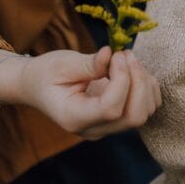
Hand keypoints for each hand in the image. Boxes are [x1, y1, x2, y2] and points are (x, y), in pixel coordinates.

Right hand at [20, 47, 160, 139]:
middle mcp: (94, 129)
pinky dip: (147, 87)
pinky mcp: (118, 119)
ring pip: (144, 113)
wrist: (37, 86)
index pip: (111, 109)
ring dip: (144, 82)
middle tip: (124, 54)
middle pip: (134, 117)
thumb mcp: (61, 64)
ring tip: (126, 59)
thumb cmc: (45, 74)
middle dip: (138, 81)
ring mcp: (107, 127)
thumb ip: (88, 64)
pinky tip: (131, 70)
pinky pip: (146, 108)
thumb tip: (111, 54)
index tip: (116, 55)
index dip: (122, 80)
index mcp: (74, 118)